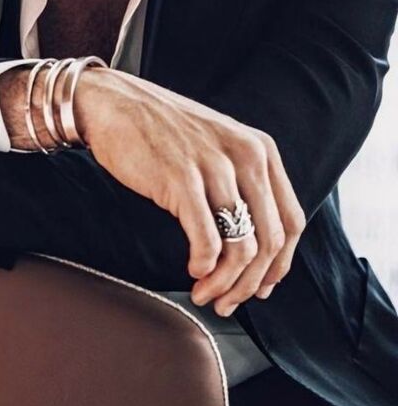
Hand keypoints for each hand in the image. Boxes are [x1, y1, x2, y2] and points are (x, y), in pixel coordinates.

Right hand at [75, 68, 305, 315]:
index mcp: (261, 149)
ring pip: (241, 247)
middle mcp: (246, 155)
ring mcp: (214, 166)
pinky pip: (208, 240)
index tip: (261, 287)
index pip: (291, 221)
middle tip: (227, 302)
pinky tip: (192, 271)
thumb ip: (242, 183)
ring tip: (205, 294)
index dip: (280, 264)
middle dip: (250, 284)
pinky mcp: (181, 178)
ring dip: (226, 283)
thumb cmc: (161, 132)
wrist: (112, 103)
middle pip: (269, 241)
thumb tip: (254, 248)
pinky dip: (204, 266)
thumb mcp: (218, 146)